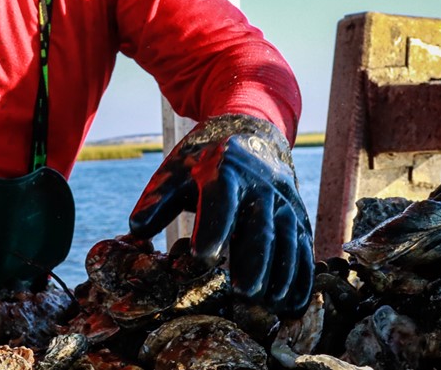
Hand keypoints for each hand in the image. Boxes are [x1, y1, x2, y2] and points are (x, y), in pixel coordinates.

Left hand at [128, 114, 313, 315]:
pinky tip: (292, 303)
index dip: (213, 226)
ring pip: (288, 239)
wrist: (253, 137)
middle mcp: (261, 184)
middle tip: (243, 292)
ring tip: (268, 303)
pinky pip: (305, 248)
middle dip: (254, 259)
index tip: (202, 255)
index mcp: (225, 168)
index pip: (220, 197)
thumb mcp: (176, 171)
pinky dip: (302, 276)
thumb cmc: (205, 162)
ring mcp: (285, 201)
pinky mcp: (299, 217)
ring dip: (281, 273)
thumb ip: (156, 200)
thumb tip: (135, 229)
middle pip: (260, 225)